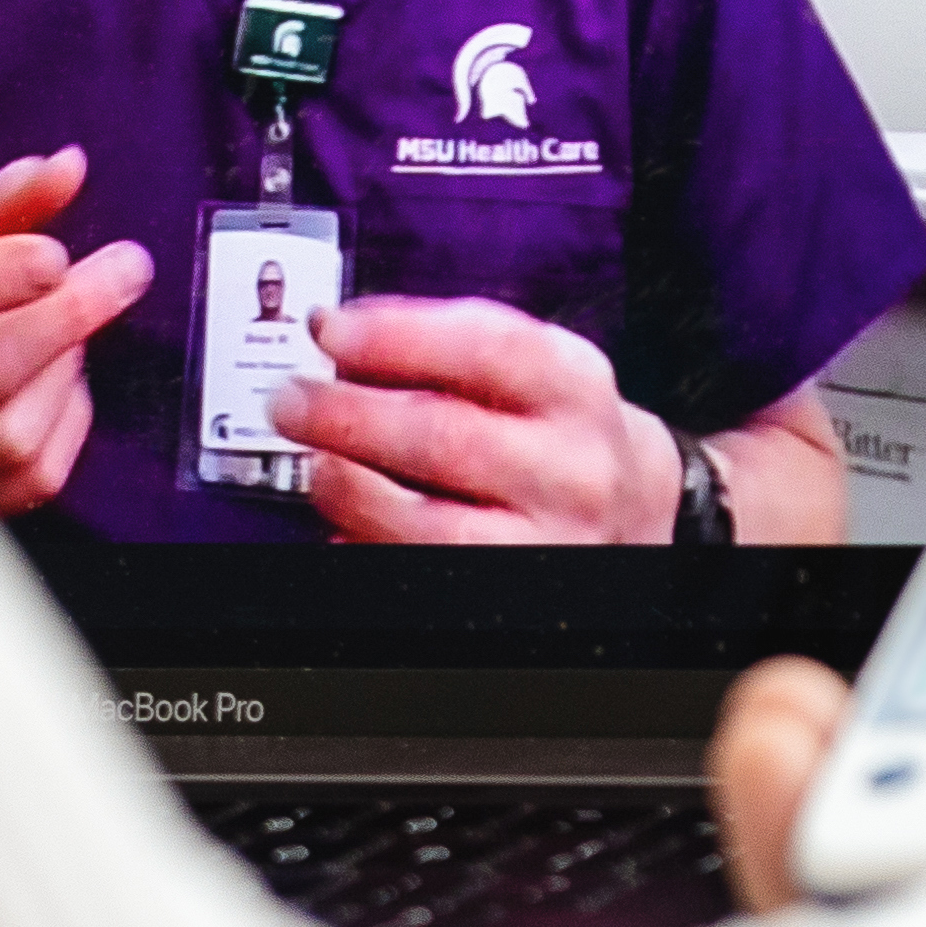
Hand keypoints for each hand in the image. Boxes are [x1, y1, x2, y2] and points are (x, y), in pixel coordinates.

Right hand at [0, 150, 154, 518]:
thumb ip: (12, 203)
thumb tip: (70, 165)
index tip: (54, 254)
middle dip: (68, 314)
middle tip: (128, 268)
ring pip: (15, 427)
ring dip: (62, 373)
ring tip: (65, 337)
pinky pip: (38, 470)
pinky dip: (65, 422)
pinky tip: (56, 387)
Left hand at [272, 296, 679, 544]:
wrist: (635, 513)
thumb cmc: (559, 430)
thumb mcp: (538, 365)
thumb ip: (451, 338)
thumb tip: (341, 332)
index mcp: (574, 389)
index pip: (487, 349)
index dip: (395, 337)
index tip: (330, 330)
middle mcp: (571, 470)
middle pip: (445, 438)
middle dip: (347, 416)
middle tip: (290, 402)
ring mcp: (546, 543)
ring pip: (429, 526)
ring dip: (349, 489)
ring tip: (313, 464)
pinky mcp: (510, 596)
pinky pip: (421, 576)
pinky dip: (367, 548)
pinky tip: (340, 525)